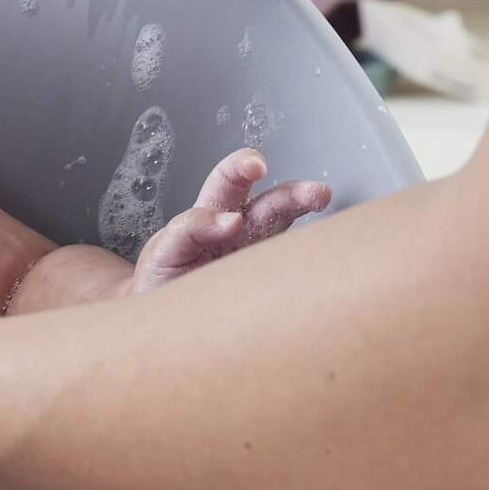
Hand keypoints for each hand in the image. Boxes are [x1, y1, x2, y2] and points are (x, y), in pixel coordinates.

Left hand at [130, 148, 329, 291]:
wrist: (163, 323)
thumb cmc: (163, 279)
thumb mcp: (162, 251)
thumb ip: (187, 230)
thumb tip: (230, 219)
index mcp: (212, 215)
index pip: (228, 182)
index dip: (241, 167)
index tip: (255, 166)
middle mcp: (243, 230)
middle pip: (274, 204)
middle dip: (296, 194)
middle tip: (315, 194)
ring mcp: (261, 256)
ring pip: (289, 233)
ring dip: (309, 223)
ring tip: (326, 217)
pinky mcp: (271, 284)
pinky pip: (292, 270)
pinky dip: (308, 260)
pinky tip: (319, 261)